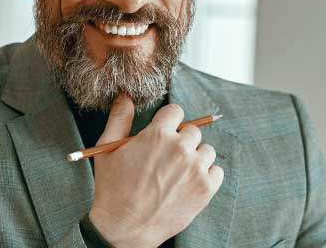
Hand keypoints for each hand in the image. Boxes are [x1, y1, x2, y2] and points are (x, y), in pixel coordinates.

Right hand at [88, 93, 223, 247]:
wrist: (124, 229)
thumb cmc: (113, 189)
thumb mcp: (108, 150)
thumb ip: (119, 118)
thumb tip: (125, 96)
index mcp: (158, 134)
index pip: (176, 111)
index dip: (167, 123)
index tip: (162, 134)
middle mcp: (180, 147)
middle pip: (193, 130)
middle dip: (181, 141)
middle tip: (166, 159)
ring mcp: (196, 168)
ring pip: (206, 150)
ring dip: (195, 158)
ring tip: (177, 174)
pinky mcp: (206, 188)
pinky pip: (216, 171)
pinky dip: (206, 176)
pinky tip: (188, 184)